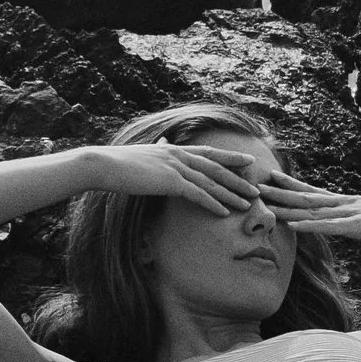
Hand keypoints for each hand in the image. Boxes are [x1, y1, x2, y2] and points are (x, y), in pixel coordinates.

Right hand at [85, 142, 264, 217]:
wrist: (103, 165)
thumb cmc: (117, 166)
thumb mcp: (141, 161)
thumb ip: (154, 161)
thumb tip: (157, 162)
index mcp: (173, 149)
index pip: (207, 153)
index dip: (229, 158)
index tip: (246, 161)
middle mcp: (178, 155)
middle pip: (216, 167)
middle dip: (239, 177)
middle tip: (257, 186)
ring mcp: (175, 167)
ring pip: (211, 181)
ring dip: (232, 192)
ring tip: (249, 202)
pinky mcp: (170, 181)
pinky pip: (197, 194)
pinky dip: (213, 203)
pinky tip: (225, 213)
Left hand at [254, 175, 360, 250]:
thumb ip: (357, 220)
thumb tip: (345, 223)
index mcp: (348, 202)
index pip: (314, 191)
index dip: (291, 184)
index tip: (272, 176)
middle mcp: (345, 204)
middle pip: (307, 196)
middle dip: (280, 192)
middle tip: (255, 185)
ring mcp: (351, 214)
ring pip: (313, 210)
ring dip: (287, 206)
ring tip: (265, 202)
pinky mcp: (358, 227)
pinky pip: (329, 228)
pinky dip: (310, 226)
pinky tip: (293, 226)